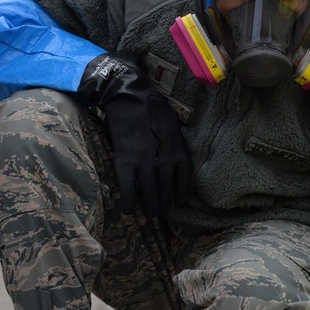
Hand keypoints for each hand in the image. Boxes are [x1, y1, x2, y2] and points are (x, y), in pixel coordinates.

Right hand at [78, 53, 190, 216]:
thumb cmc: (155, 112)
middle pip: (165, 194)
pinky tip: (128, 209)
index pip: (183, 185)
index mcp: (179, 155)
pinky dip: (129, 202)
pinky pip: (128, 189)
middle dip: (163, 205)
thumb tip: (174, 164)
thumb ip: (176, 149)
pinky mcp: (125, 163)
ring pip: (149, 195)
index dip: (181, 198)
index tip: (179, 204)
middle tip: (159, 210)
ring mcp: (144, 164)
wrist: (131, 98)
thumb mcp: (175, 131)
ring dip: (149, 207)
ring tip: (149, 212)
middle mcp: (164, 163)